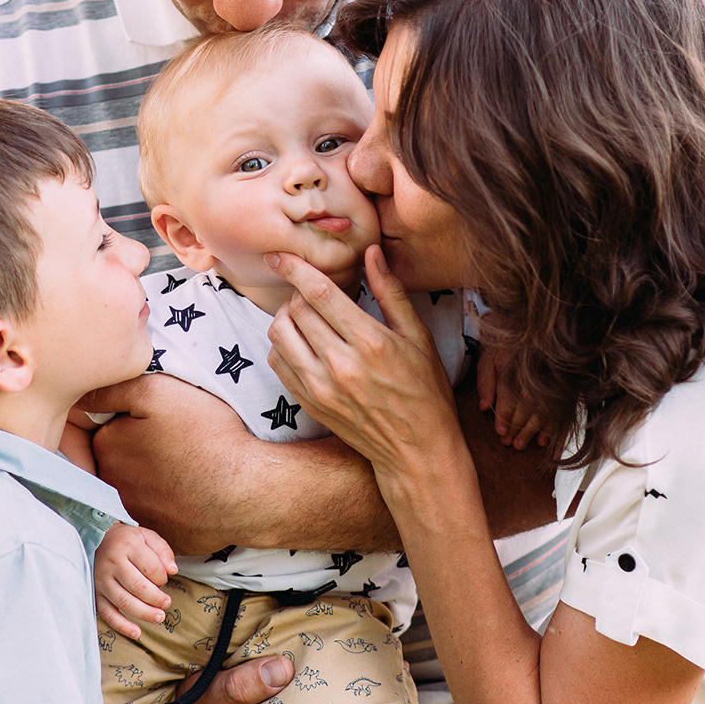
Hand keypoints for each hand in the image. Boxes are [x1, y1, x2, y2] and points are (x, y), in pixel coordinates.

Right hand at [93, 524, 176, 639]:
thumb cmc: (128, 540)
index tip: (163, 579)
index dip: (162, 578)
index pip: (150, 568)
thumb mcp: (148, 537)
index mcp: (128, 546)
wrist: (98, 539)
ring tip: (159, 617)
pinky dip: (122, 626)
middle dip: (156, 599)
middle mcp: (112, 563)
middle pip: (138, 587)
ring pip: (124, 602)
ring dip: (144, 613)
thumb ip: (163, 551)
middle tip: (167, 603)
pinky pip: (107, 613)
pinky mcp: (96, 593)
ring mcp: (101, 579)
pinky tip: (136, 632)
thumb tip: (173, 570)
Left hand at [265, 246, 461, 478]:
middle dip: (299, 293)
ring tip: (306, 317)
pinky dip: (283, 346)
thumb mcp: (419, 337)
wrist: (417, 451)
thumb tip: (372, 252)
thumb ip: (391, 293)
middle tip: (314, 293)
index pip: (320, 294)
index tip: (281, 256)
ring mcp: (321, 388)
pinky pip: (278, 363)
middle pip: (296, 311)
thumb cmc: (426, 391)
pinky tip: (303, 343)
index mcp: (371, 342)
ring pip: (279, 335)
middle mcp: (341, 365)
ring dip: (286, 317)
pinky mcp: (310, 404)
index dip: (296, 269)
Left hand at [476, 348, 558, 450]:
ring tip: (521, 444)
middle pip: (527, 406)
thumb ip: (485, 382)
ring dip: (532, 431)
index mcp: (515, 366)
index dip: (505, 416)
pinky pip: (557, 410)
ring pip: (542, 410)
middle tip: (509, 443)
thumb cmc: (503, 346)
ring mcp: (549, 379)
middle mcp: (534, 373)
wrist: (523, 327)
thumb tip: (484, 407)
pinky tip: (543, 440)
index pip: (510, 395)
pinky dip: (551, 427)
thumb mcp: (488, 359)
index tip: (500, 431)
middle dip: (517, 428)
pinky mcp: (559, 386)